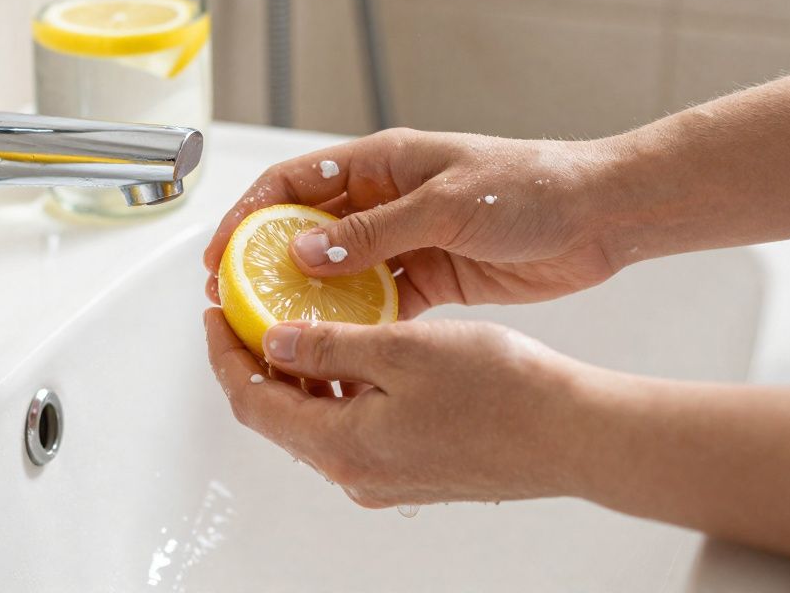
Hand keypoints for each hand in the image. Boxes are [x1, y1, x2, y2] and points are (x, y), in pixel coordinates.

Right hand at [203, 128, 618, 316]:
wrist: (598, 216)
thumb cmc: (532, 186)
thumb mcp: (445, 204)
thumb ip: (375, 232)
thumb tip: (305, 254)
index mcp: (383, 163)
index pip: (296, 183)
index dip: (250, 214)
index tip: (221, 253)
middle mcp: (387, 200)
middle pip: (309, 231)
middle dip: (268, 263)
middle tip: (235, 302)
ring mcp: (408, 240)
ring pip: (341, 272)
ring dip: (310, 298)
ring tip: (276, 331)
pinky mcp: (433, 278)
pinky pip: (381, 302)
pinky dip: (359, 321)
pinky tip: (338, 344)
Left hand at [204, 309, 600, 506]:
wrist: (574, 434)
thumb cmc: (505, 392)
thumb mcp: (402, 349)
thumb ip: (330, 345)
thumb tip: (276, 342)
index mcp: (344, 446)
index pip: (254, 400)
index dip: (226, 354)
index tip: (215, 314)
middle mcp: (357, 473)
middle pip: (280, 414)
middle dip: (257, 361)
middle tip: (248, 311)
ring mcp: (387, 477)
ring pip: (318, 420)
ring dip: (301, 372)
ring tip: (298, 320)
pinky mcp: (414, 470)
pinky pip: (355, 427)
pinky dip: (340, 388)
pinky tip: (355, 352)